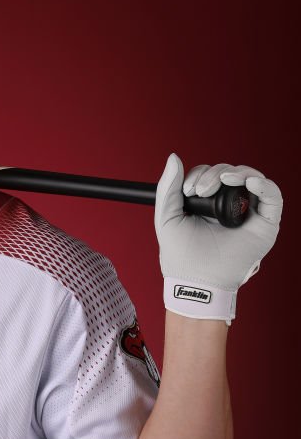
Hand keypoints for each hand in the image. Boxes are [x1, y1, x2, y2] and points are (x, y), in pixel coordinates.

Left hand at [155, 154, 281, 322]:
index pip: (212, 176)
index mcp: (208, 206)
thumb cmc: (180, 255)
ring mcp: (248, 216)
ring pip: (253, 180)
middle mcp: (230, 209)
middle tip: (200, 190)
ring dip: (238, 173)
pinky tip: (248, 182)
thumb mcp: (167, 216)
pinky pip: (273, 198)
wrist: (194, 281)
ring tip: (221, 182)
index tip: (188, 190)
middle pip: (232, 174)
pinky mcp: (264, 225)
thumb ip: (167, 187)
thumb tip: (174, 157)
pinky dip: (263, 185)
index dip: (201, 174)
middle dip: (216, 174)